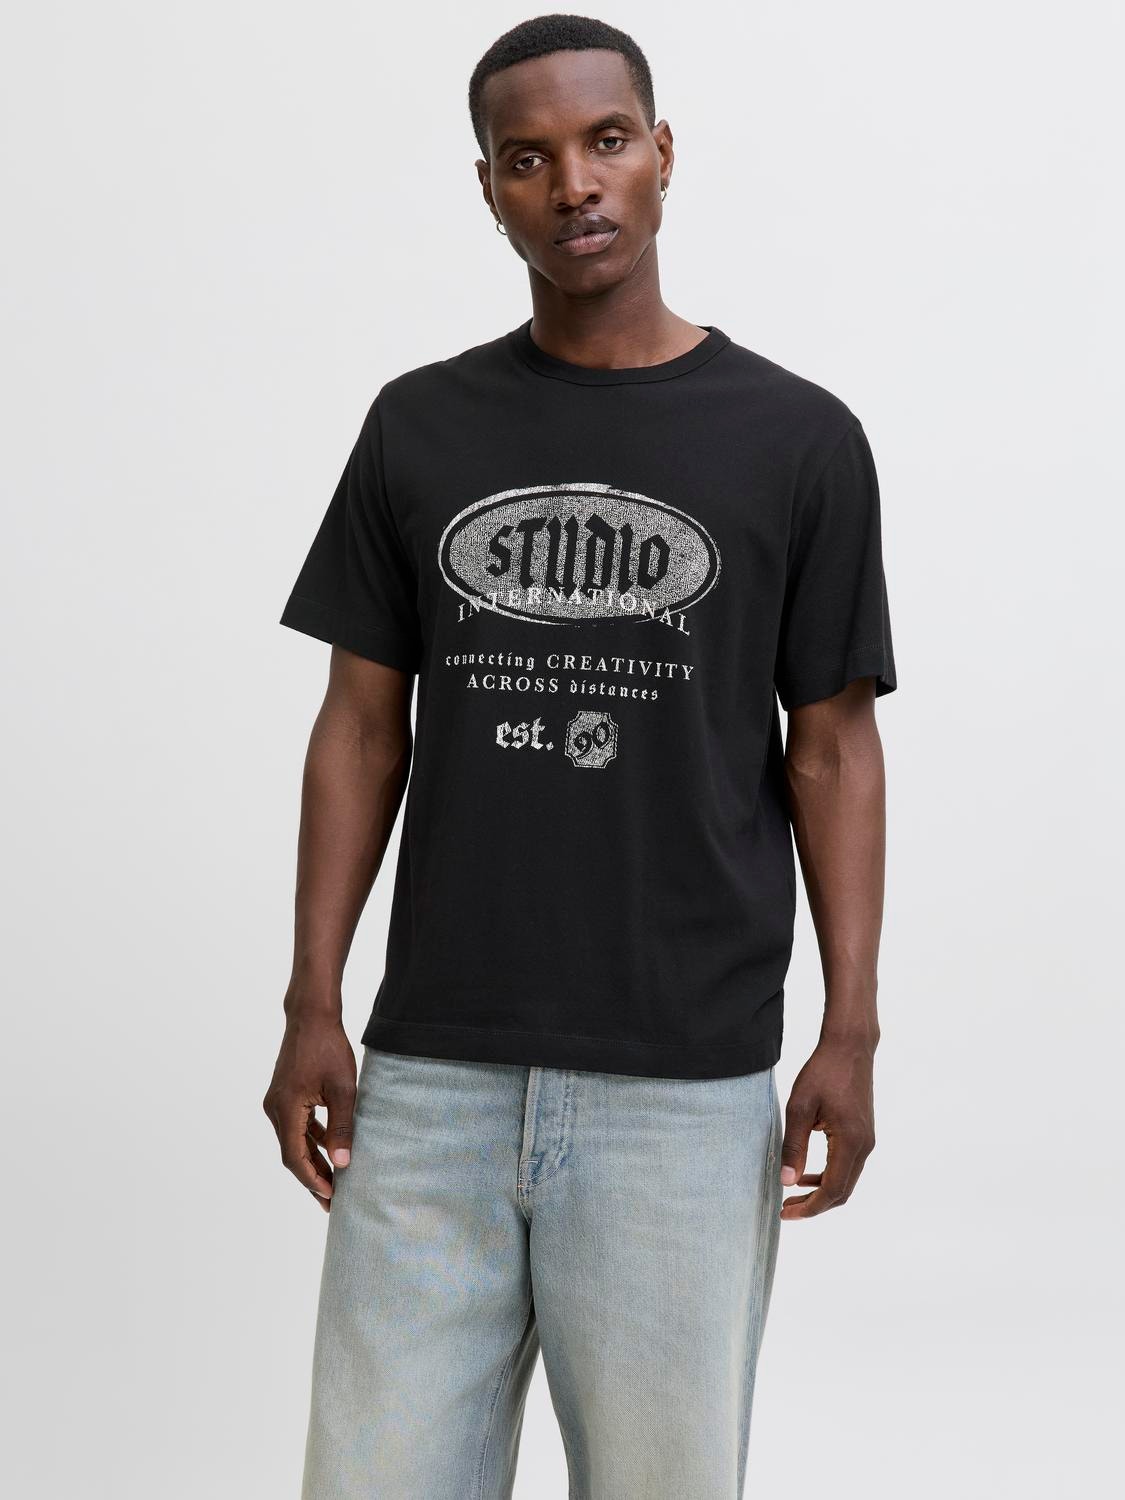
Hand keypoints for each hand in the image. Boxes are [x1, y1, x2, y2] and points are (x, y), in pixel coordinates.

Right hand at [262, 1015, 355, 1211]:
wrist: (312, 1016)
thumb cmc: (329, 1048)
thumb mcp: (343, 1090)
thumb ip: (342, 1128)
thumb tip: (343, 1164)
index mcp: (285, 1109)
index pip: (294, 1157)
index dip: (312, 1180)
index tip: (330, 1197)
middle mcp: (275, 1109)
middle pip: (292, 1153)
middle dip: (312, 1177)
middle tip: (332, 1201)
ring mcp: (277, 1101)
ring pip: (294, 1141)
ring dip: (312, 1159)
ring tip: (333, 1181)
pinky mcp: (284, 1095)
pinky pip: (297, 1125)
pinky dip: (311, 1140)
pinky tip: (329, 1149)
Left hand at [779, 1037, 875, 1219]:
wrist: (849, 1047)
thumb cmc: (822, 1072)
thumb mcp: (800, 1107)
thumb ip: (794, 1146)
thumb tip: (787, 1181)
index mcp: (850, 1142)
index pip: (833, 1190)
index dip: (810, 1207)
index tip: (785, 1213)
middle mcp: (865, 1146)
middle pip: (842, 1191)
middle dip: (814, 1205)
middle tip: (786, 1209)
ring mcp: (867, 1140)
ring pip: (846, 1180)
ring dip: (821, 1191)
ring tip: (792, 1193)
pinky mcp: (864, 1133)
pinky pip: (848, 1165)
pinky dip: (828, 1175)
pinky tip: (806, 1173)